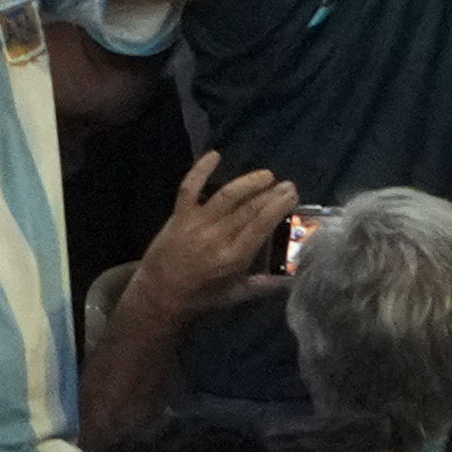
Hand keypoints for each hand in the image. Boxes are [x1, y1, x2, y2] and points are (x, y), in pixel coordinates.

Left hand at [143, 160, 302, 311]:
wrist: (158, 294)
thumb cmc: (201, 296)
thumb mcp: (235, 295)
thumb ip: (264, 286)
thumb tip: (293, 279)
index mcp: (233, 258)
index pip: (261, 225)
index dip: (278, 206)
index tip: (292, 195)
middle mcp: (216, 237)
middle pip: (248, 208)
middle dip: (271, 193)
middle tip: (288, 184)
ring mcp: (196, 224)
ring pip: (226, 196)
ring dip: (248, 182)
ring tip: (266, 175)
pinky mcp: (179, 216)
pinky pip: (189, 188)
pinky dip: (200, 170)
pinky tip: (214, 155)